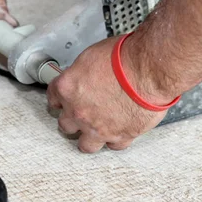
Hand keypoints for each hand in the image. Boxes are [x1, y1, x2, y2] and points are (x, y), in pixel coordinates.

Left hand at [47, 35, 177, 152]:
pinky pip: (114, 146)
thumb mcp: (91, 55)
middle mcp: (78, 112)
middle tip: (81, 113)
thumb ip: (82, 72)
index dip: (59, 97)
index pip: (53, 97)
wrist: (148, 70)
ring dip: (89, 137)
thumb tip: (84, 76)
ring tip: (96, 130)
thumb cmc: (124, 58)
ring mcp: (98, 127)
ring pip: (86, 144)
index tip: (63, 99)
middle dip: (72, 119)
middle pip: (65, 124)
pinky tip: (119, 131)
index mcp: (68, 88)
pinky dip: (116, 140)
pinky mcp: (120, 135)